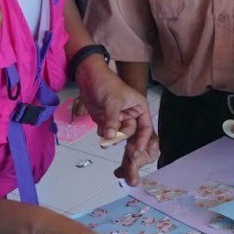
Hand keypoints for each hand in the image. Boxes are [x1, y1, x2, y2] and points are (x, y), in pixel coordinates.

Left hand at [74, 56, 155, 184]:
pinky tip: (100, 134)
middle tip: (126, 156)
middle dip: (126, 143)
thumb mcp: (112, 101)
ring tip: (106, 142)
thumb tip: (110, 136)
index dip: (142, 140)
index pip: (145, 128)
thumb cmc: (106, 84)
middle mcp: (131, 116)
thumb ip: (113, 119)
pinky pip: (107, 134)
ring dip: (113, 140)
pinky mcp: (106, 122)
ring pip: (119, 136)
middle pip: (132, 135)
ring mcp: (118, 120)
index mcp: (139, 109)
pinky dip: (103, 136)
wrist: (89, 78)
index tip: (136, 151)